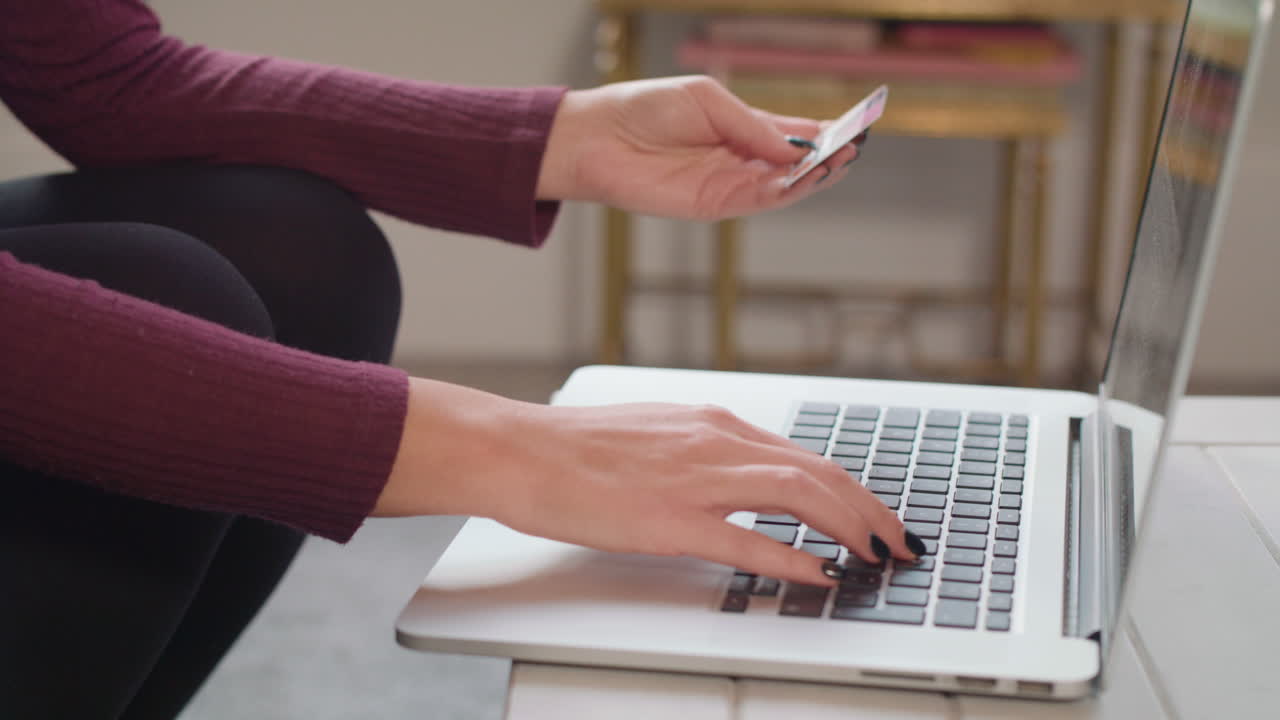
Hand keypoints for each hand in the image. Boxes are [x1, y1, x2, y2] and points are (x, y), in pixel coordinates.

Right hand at [376, 378, 915, 586]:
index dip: (853, 489)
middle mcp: (717, 442)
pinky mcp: (671, 519)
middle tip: (899, 541)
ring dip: (850, 527)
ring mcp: (697, 479)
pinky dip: (793, 559)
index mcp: (714, 424)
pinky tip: (817, 576)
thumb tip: (749, 480)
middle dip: (871, 510)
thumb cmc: (579, 448)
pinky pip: (748, 542)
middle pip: (820, 472)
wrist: (522, 450)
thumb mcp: (659, 436)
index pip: (805, 456)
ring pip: (800, 496)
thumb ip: (709, 454)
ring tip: (877, 555)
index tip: (877, 514)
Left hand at [537, 76, 861, 221]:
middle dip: (827, 156)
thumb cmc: (644, 109)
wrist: (598, 138)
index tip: (857, 125)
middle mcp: (740, 158)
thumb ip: (751, 124)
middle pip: (796, 163)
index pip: (794, 132)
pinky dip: (784, 192)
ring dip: (813, 177)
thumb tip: (794, 144)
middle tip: (853, 148)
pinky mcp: (713, 205)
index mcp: (742, 128)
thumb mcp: (707, 100)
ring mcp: (729, 183)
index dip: (826, 131)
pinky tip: (803, 178)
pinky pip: (757, 201)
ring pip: (783, 186)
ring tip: (838, 162)